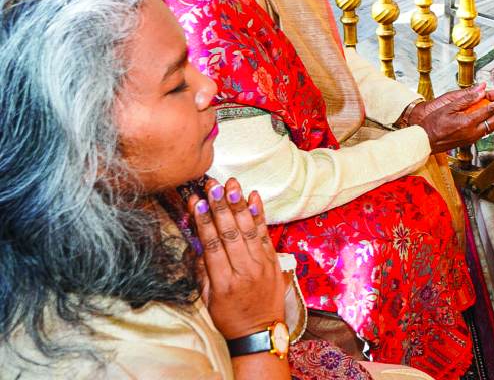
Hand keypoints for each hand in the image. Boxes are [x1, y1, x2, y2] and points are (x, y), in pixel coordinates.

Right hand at [188, 178, 284, 339]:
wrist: (260, 333)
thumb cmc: (228, 318)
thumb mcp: (207, 302)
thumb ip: (202, 273)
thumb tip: (195, 244)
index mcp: (224, 282)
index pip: (212, 246)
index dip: (204, 222)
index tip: (195, 201)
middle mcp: (244, 270)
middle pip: (230, 233)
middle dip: (220, 206)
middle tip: (212, 184)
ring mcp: (262, 264)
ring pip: (249, 229)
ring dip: (239, 204)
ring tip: (232, 184)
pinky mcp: (273, 260)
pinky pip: (266, 233)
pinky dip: (259, 214)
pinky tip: (253, 196)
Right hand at [404, 84, 493, 152]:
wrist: (424, 141)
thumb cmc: (433, 124)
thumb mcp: (447, 107)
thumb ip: (466, 99)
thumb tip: (481, 89)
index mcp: (466, 122)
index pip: (489, 111)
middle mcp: (472, 131)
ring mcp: (472, 137)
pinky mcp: (471, 140)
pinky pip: (488, 131)